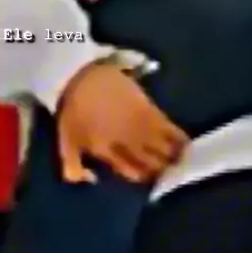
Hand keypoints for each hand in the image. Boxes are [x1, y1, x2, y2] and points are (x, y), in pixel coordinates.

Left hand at [58, 62, 188, 183]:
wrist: (82, 72)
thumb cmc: (73, 108)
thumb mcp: (65, 141)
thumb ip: (73, 168)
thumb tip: (94, 179)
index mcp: (105, 152)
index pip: (131, 172)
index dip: (143, 177)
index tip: (151, 179)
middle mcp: (126, 143)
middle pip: (151, 163)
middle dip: (162, 170)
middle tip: (170, 171)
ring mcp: (140, 126)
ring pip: (163, 149)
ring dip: (174, 157)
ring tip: (183, 162)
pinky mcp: (150, 109)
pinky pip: (170, 130)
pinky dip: (179, 139)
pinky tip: (186, 144)